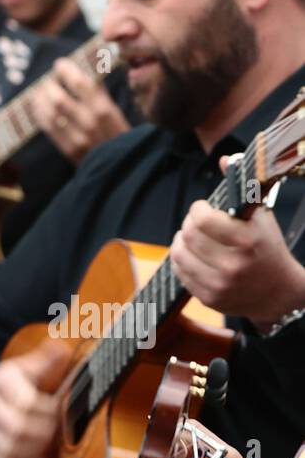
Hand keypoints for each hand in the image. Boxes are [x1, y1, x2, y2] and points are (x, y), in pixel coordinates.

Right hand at [0, 344, 68, 457]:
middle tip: (56, 431)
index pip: (25, 402)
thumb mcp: (22, 366)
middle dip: (43, 433)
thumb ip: (43, 359)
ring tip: (49, 447)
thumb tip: (60, 347)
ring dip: (35, 452)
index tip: (59, 409)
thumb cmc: (5, 381)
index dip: (48, 410)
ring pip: (9, 449)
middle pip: (17, 428)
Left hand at [30, 58, 129, 163]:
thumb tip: (80, 73)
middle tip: (46, 80)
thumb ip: (98, 93)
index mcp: (104, 108)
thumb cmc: (118, 133)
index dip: (66, 71)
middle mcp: (90, 122)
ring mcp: (77, 137)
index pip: (80, 83)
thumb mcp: (114, 110)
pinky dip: (40, 115)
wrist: (120, 165)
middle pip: (60, 98)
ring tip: (38, 92)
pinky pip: (49, 129)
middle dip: (49, 86)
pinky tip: (37, 107)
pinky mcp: (68, 149)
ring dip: (40, 100)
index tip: (59, 64)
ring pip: (51, 114)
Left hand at [169, 159, 304, 325]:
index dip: (197, 209)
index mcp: (247, 240)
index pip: (202, 220)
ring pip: (178, 254)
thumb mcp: (261, 217)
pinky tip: (192, 255)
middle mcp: (232, 264)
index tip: (202, 207)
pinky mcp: (208, 298)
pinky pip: (180, 273)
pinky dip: (182, 260)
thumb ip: (242, 188)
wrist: (278, 293)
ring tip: (191, 237)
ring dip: (181, 241)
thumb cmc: (267, 249)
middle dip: (188, 223)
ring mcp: (218, 284)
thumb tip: (226, 159)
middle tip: (195, 222)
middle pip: (188, 236)